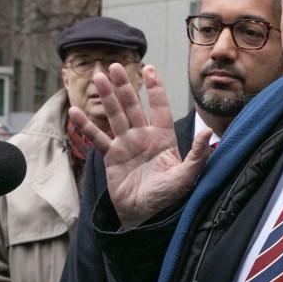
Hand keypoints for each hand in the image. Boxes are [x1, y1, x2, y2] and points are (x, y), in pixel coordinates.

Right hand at [68, 64, 211, 228]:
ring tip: (97, 78)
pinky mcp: (111, 157)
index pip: (160, 107)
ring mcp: (126, 145)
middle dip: (124, 86)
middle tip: (114, 66)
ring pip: (115, 115)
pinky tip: (75, 111)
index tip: (148, 68)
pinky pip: (97, 138)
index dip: (155, 88)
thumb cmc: (167, 197)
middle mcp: (143, 136)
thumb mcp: (186, 177)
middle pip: (133, 105)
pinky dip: (86, 125)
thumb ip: (197, 155)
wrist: (144, 215)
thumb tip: (207, 132)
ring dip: (106, 97)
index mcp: (163, 138)